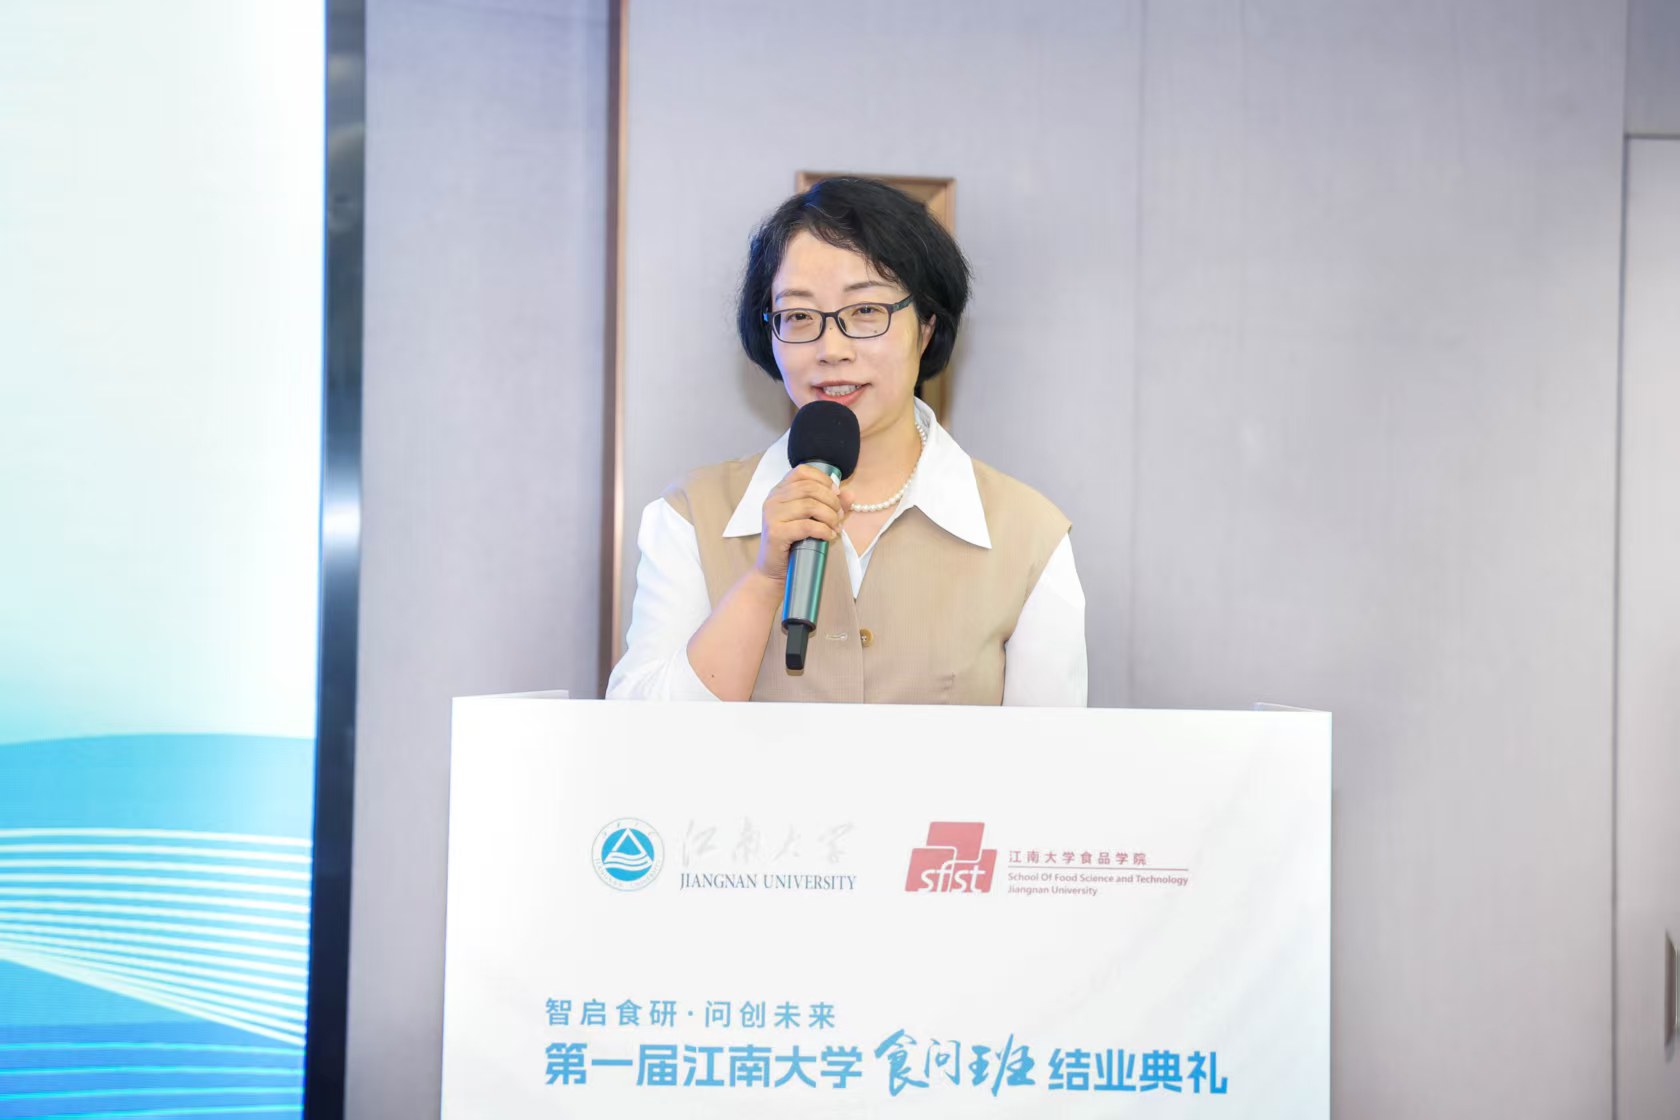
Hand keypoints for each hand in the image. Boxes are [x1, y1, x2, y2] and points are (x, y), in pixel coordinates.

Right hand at [754, 465, 853, 582]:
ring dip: (829, 516)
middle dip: (831, 501)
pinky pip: (806, 526)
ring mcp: (772, 515)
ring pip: (809, 505)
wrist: (774, 570)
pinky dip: (823, 530)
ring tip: (836, 527)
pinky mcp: (775, 532)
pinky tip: (829, 536)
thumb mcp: (814, 520)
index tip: (836, 494)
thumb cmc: (794, 544)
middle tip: (839, 516)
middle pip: (809, 488)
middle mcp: (773, 499)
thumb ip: (831, 506)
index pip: (802, 472)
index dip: (823, 480)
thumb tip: (850, 495)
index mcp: (780, 491)